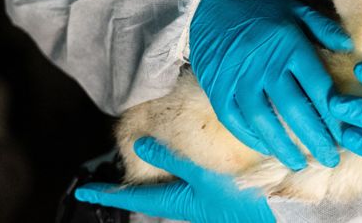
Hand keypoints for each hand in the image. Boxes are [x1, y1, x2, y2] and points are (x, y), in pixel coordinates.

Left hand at [75, 137, 273, 222]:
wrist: (278, 215)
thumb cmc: (240, 197)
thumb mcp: (202, 175)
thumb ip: (172, 158)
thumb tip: (140, 146)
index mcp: (176, 204)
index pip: (132, 197)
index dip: (107, 193)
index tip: (82, 191)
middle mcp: (186, 205)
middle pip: (149, 196)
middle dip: (128, 189)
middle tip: (107, 182)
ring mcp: (201, 202)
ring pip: (168, 190)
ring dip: (153, 179)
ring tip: (139, 169)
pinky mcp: (216, 195)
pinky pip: (187, 184)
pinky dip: (176, 173)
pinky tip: (181, 163)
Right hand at [188, 0, 352, 169]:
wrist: (211, 0)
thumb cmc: (260, 7)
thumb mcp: (296, 9)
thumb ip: (323, 28)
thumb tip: (350, 48)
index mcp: (290, 45)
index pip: (317, 87)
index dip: (333, 115)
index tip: (344, 134)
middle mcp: (265, 64)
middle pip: (294, 110)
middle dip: (315, 138)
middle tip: (329, 159)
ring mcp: (238, 78)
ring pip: (263, 121)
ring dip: (283, 146)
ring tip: (299, 163)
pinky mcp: (217, 88)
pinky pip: (235, 120)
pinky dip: (251, 137)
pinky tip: (266, 148)